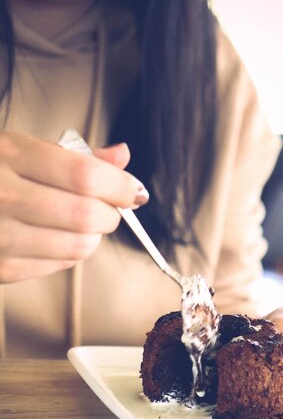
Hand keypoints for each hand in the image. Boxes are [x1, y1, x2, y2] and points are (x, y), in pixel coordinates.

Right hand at [0, 131, 147, 282]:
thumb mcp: (21, 150)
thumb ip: (75, 157)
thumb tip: (122, 155)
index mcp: (9, 155)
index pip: (84, 176)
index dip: (119, 186)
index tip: (132, 191)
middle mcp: (2, 195)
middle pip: (86, 215)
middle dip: (111, 215)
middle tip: (110, 210)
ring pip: (78, 247)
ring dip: (93, 237)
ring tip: (83, 224)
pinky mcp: (1, 268)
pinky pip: (59, 265)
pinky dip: (70, 253)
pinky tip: (56, 238)